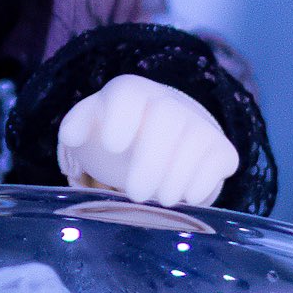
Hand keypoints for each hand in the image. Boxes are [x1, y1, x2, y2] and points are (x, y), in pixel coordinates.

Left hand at [56, 75, 237, 207]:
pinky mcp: (221, 149)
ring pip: (195, 139)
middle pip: (166, 117)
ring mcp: (198, 124)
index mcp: (130, 93)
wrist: (161, 141)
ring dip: (177, 174)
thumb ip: (77, 127)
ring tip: (160, 199)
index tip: (112, 146)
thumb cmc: (120, 135)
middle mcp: (168, 102)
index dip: (121, 116)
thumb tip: (71, 135)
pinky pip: (220, 159)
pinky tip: (187, 196)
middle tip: (135, 193)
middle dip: (151, 159)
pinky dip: (204, 180)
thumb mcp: (91, 131)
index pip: (127, 93)